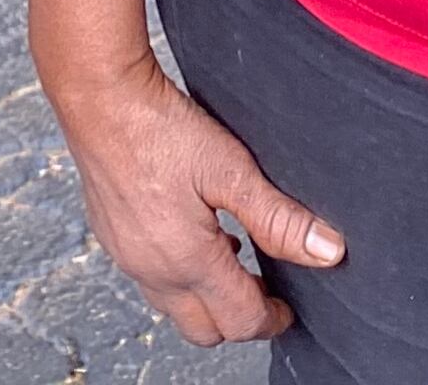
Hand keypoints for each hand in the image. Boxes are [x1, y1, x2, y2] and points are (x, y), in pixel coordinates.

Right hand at [48, 50, 341, 345]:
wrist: (99, 97)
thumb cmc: (161, 128)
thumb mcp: (231, 170)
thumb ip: (279, 218)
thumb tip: (328, 252)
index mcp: (189, 262)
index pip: (241, 321)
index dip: (272, 320)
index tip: (289, 308)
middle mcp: (153, 272)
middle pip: (205, 331)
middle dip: (239, 319)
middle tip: (264, 289)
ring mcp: (126, 258)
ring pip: (173, 308)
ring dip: (207, 298)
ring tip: (232, 258)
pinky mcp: (110, 238)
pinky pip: (149, 280)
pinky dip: (178, 276)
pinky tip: (191, 235)